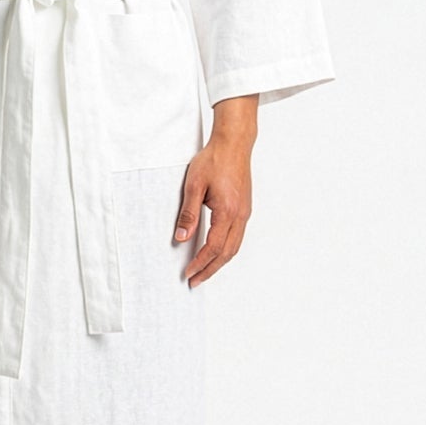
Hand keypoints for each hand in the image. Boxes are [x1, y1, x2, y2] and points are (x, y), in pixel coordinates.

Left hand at [174, 128, 253, 287]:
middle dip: (210, 269)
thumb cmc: (214, 160)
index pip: (214, 247)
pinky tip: (216, 252)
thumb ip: (188, 214)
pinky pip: (237, 236)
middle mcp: (240, 215)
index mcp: (228, 211)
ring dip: (219, 262)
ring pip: (235, 247)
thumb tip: (181, 238)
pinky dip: (226, 250)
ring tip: (204, 271)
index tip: (188, 273)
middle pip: (227, 253)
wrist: (234, 144)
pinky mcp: (244, 208)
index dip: (200, 263)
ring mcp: (245, 212)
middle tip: (195, 281)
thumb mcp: (194, 186)